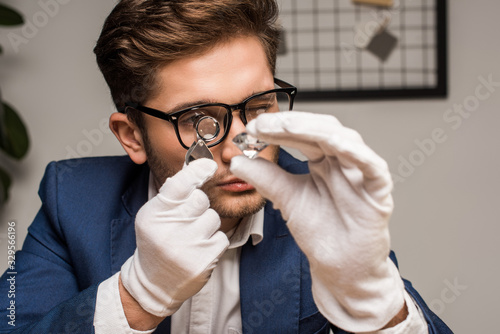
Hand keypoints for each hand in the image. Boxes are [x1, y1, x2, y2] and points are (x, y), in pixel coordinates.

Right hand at [121, 159, 228, 316]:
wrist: (154, 283)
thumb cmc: (157, 242)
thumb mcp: (154, 216)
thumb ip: (172, 194)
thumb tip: (195, 165)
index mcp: (154, 214)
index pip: (179, 185)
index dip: (196, 171)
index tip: (209, 165)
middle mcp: (169, 230)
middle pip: (201, 199)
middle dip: (199, 206)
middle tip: (187, 220)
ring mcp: (187, 247)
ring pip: (213, 218)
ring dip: (207, 226)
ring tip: (191, 238)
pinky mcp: (204, 261)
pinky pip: (221, 238)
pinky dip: (214, 242)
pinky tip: (199, 250)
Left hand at [230, 112, 404, 331]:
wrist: (338, 265)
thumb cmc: (319, 231)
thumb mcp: (285, 198)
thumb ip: (264, 178)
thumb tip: (237, 160)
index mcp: (322, 160)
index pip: (300, 135)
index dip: (277, 128)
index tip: (252, 128)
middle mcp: (342, 161)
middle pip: (321, 130)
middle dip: (292, 124)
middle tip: (265, 123)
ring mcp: (361, 173)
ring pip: (346, 140)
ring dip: (318, 130)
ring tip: (289, 126)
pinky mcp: (378, 190)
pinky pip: (373, 167)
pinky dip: (358, 153)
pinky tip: (336, 143)